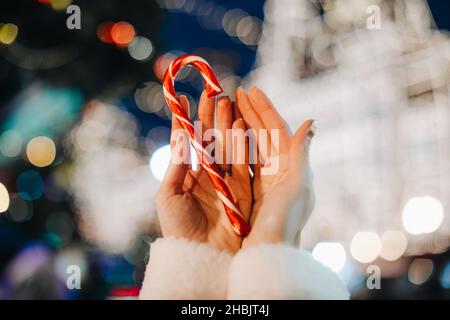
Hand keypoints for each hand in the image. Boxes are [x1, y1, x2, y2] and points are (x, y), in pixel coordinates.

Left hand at [155, 92, 251, 252]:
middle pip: (210, 139)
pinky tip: (239, 125)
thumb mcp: (169, 195)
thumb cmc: (179, 229)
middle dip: (211, 115)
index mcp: (187, 176)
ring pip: (227, 146)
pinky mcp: (242, 190)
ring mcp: (226, 182)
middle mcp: (207, 176)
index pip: (188, 142)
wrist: (202, 256)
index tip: (185, 98)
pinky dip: (241, 143)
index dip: (187, 119)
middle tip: (213, 91)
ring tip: (226, 100)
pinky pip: (242, 162)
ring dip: (226, 123)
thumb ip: (177, 165)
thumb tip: (180, 135)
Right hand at [235, 86, 315, 247]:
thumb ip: (301, 152)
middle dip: (252, 112)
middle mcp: (280, 171)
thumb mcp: (298, 184)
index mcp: (293, 166)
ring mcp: (265, 181)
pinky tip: (224, 136)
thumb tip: (311, 121)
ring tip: (229, 107)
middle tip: (238, 92)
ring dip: (241, 126)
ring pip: (252, 146)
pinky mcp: (251, 192)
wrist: (270, 251)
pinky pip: (241, 163)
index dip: (265, 109)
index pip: (278, 130)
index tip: (251, 90)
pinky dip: (233, 147)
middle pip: (264, 134)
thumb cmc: (285, 219)